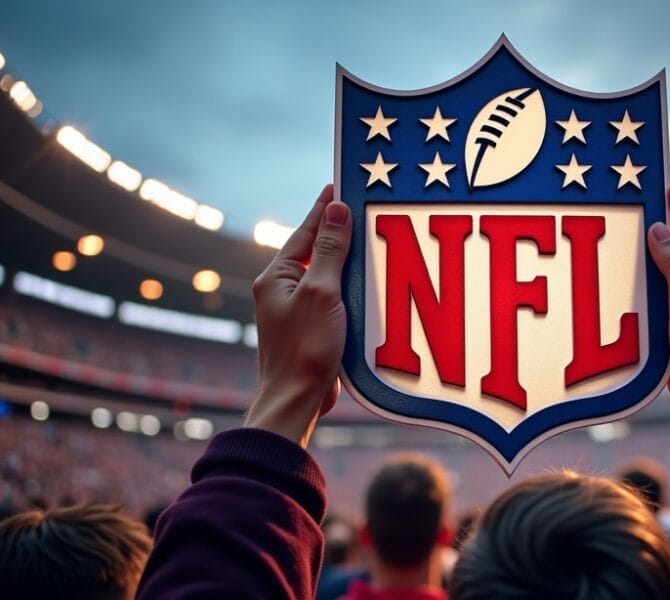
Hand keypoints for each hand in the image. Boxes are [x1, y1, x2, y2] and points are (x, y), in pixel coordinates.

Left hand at [244, 185, 352, 447]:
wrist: (296, 400)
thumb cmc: (305, 349)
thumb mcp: (322, 292)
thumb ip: (331, 251)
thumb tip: (336, 210)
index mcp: (275, 277)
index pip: (305, 232)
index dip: (324, 208)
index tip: (338, 184)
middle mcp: (280, 290)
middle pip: (314, 250)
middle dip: (335, 229)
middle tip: (357, 205)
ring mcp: (295, 310)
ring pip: (324, 273)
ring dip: (344, 257)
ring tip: (365, 237)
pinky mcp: (311, 328)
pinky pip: (331, 296)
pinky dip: (347, 284)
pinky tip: (364, 282)